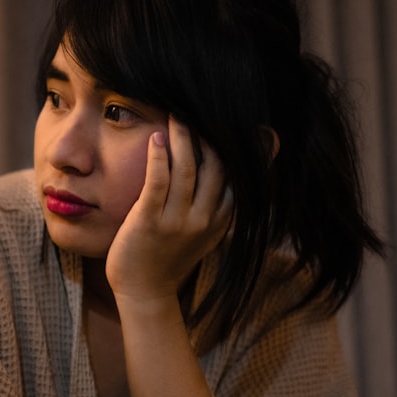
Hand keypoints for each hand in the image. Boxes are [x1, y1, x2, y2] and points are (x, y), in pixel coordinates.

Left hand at [105, 117, 232, 302]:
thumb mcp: (204, 232)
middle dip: (213, 134)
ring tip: (178, 112)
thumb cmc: (169, 257)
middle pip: (217, 167)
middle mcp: (204, 218)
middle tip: (204, 104)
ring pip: (187, 169)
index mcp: (220, 219)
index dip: (247, 148)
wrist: (144, 291)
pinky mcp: (149, 222)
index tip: (252, 122)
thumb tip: (236, 176)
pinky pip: (158, 184)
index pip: (240, 176)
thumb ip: (220, 204)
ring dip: (184, 137)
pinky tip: (158, 139)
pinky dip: (159, 158)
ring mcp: (177, 221)